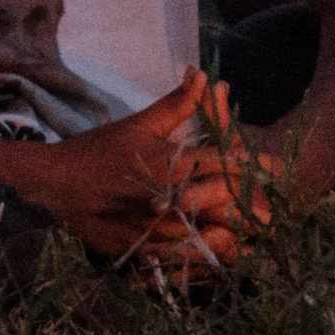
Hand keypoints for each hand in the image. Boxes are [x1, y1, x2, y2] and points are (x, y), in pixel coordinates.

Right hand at [0, 73, 252, 266]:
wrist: (56, 184)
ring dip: (234, 234)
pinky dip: (207, 256)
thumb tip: (201, 74)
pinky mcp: (149, 250)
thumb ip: (176, 105)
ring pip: (216, 237)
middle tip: (270, 209)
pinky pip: (190, 260)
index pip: (228, 163)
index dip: (256, 165)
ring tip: (246, 233)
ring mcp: (162, 228)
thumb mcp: (138, 125)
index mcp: (174, 163)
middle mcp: (173, 197)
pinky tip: (212, 251)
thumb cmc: (98, 150)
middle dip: (253, 206)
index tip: (278, 168)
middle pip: (230, 205)